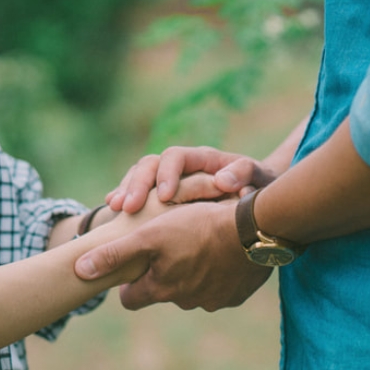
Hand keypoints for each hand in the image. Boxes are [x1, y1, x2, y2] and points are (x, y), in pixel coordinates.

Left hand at [75, 200, 271, 310]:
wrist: (252, 231)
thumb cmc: (197, 227)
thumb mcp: (150, 235)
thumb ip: (114, 255)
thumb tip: (78, 271)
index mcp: (161, 288)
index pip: (131, 299)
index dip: (129, 284)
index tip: (134, 268)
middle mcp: (185, 301)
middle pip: (164, 293)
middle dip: (164, 275)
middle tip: (172, 248)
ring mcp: (213, 301)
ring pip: (193, 291)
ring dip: (193, 274)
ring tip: (200, 247)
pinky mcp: (236, 296)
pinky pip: (221, 290)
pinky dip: (219, 275)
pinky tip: (223, 254)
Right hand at [107, 146, 279, 212]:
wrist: (254, 198)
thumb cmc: (257, 187)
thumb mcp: (257, 178)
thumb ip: (244, 173)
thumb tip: (223, 180)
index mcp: (202, 159)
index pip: (177, 157)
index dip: (168, 173)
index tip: (165, 196)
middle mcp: (181, 166)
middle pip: (150, 164)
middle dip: (138, 184)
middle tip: (129, 207)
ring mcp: (167, 179)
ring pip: (138, 176)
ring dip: (126, 190)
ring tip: (116, 210)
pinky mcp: (159, 195)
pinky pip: (136, 192)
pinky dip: (124, 199)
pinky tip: (112, 213)